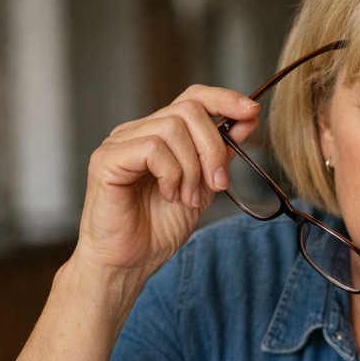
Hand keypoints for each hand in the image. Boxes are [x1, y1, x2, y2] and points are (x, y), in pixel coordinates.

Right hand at [75, 85, 260, 279]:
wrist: (128, 263)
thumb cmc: (157, 229)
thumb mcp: (203, 187)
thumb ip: (220, 154)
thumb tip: (247, 119)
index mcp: (158, 134)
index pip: (192, 97)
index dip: (224, 98)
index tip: (252, 112)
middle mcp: (137, 131)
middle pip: (188, 110)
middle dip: (213, 147)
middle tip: (216, 184)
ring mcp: (119, 142)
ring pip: (173, 128)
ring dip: (192, 167)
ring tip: (187, 198)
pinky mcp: (107, 158)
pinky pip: (153, 147)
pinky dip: (172, 174)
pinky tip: (169, 195)